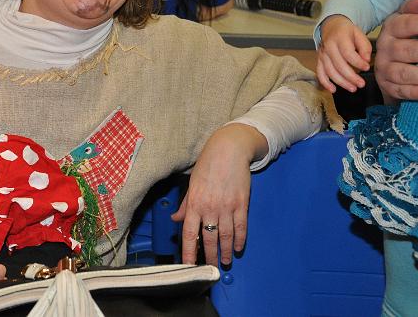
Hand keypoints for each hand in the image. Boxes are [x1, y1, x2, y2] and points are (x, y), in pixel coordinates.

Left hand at [171, 124, 261, 265]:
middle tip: (209, 268)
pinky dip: (240, 240)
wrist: (228, 150)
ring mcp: (227, 206)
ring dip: (225, 252)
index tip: (188, 264)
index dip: (188, 251)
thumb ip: (185, 204)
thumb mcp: (192, 184)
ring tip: (225, 262)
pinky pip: (241, 227)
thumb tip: (175, 218)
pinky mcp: (241, 203)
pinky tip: (238, 248)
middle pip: (209, 238)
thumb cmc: (207, 165)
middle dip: (209, 256)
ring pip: (226, 236)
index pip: (190, 233)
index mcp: (195, 203)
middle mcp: (210, 207)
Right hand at [316, 15, 371, 92]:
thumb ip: (365, 47)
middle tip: (361, 84)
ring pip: (329, 71)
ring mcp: (322, 54)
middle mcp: (328, 47)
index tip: (366, 67)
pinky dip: (325, 83)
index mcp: (339, 38)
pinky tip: (333, 90)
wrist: (331, 26)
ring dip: (341, 82)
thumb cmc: (347, 32)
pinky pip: (320, 73)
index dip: (357, 62)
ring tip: (353, 88)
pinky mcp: (319, 61)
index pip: (347, 53)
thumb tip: (366, 60)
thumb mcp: (359, 34)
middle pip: (338, 65)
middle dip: (351, 77)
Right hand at [375, 0, 417, 101]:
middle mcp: (385, 48)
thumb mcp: (405, 20)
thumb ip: (412, 10)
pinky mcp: (387, 85)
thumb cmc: (404, 38)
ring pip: (402, 73)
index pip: (407, 24)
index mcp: (391, 28)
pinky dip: (415, 92)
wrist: (389, 61)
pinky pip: (400, 90)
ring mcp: (384, 68)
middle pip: (406, 50)